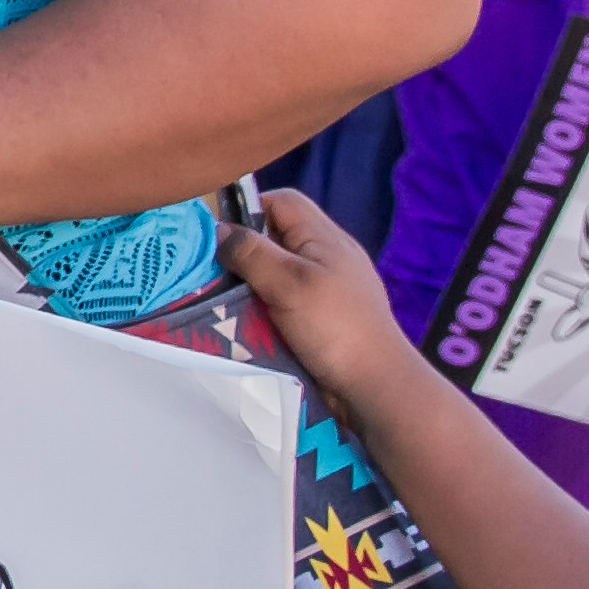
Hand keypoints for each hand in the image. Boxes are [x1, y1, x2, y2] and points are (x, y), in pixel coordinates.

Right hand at [216, 182, 427, 405]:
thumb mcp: (289, 283)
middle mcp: (324, 258)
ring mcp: (324, 290)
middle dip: (244, 254)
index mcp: (323, 238)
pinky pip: (282, 304)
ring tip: (223, 303)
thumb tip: (218, 230)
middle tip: (215, 275)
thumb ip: (252, 252)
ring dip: (250, 288)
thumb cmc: (335, 327)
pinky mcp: (319, 320)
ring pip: (274, 275)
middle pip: (275, 239)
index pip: (281, 201)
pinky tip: (246, 327)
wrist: (373, 386)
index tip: (219, 238)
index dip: (248, 209)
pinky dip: (262, 312)